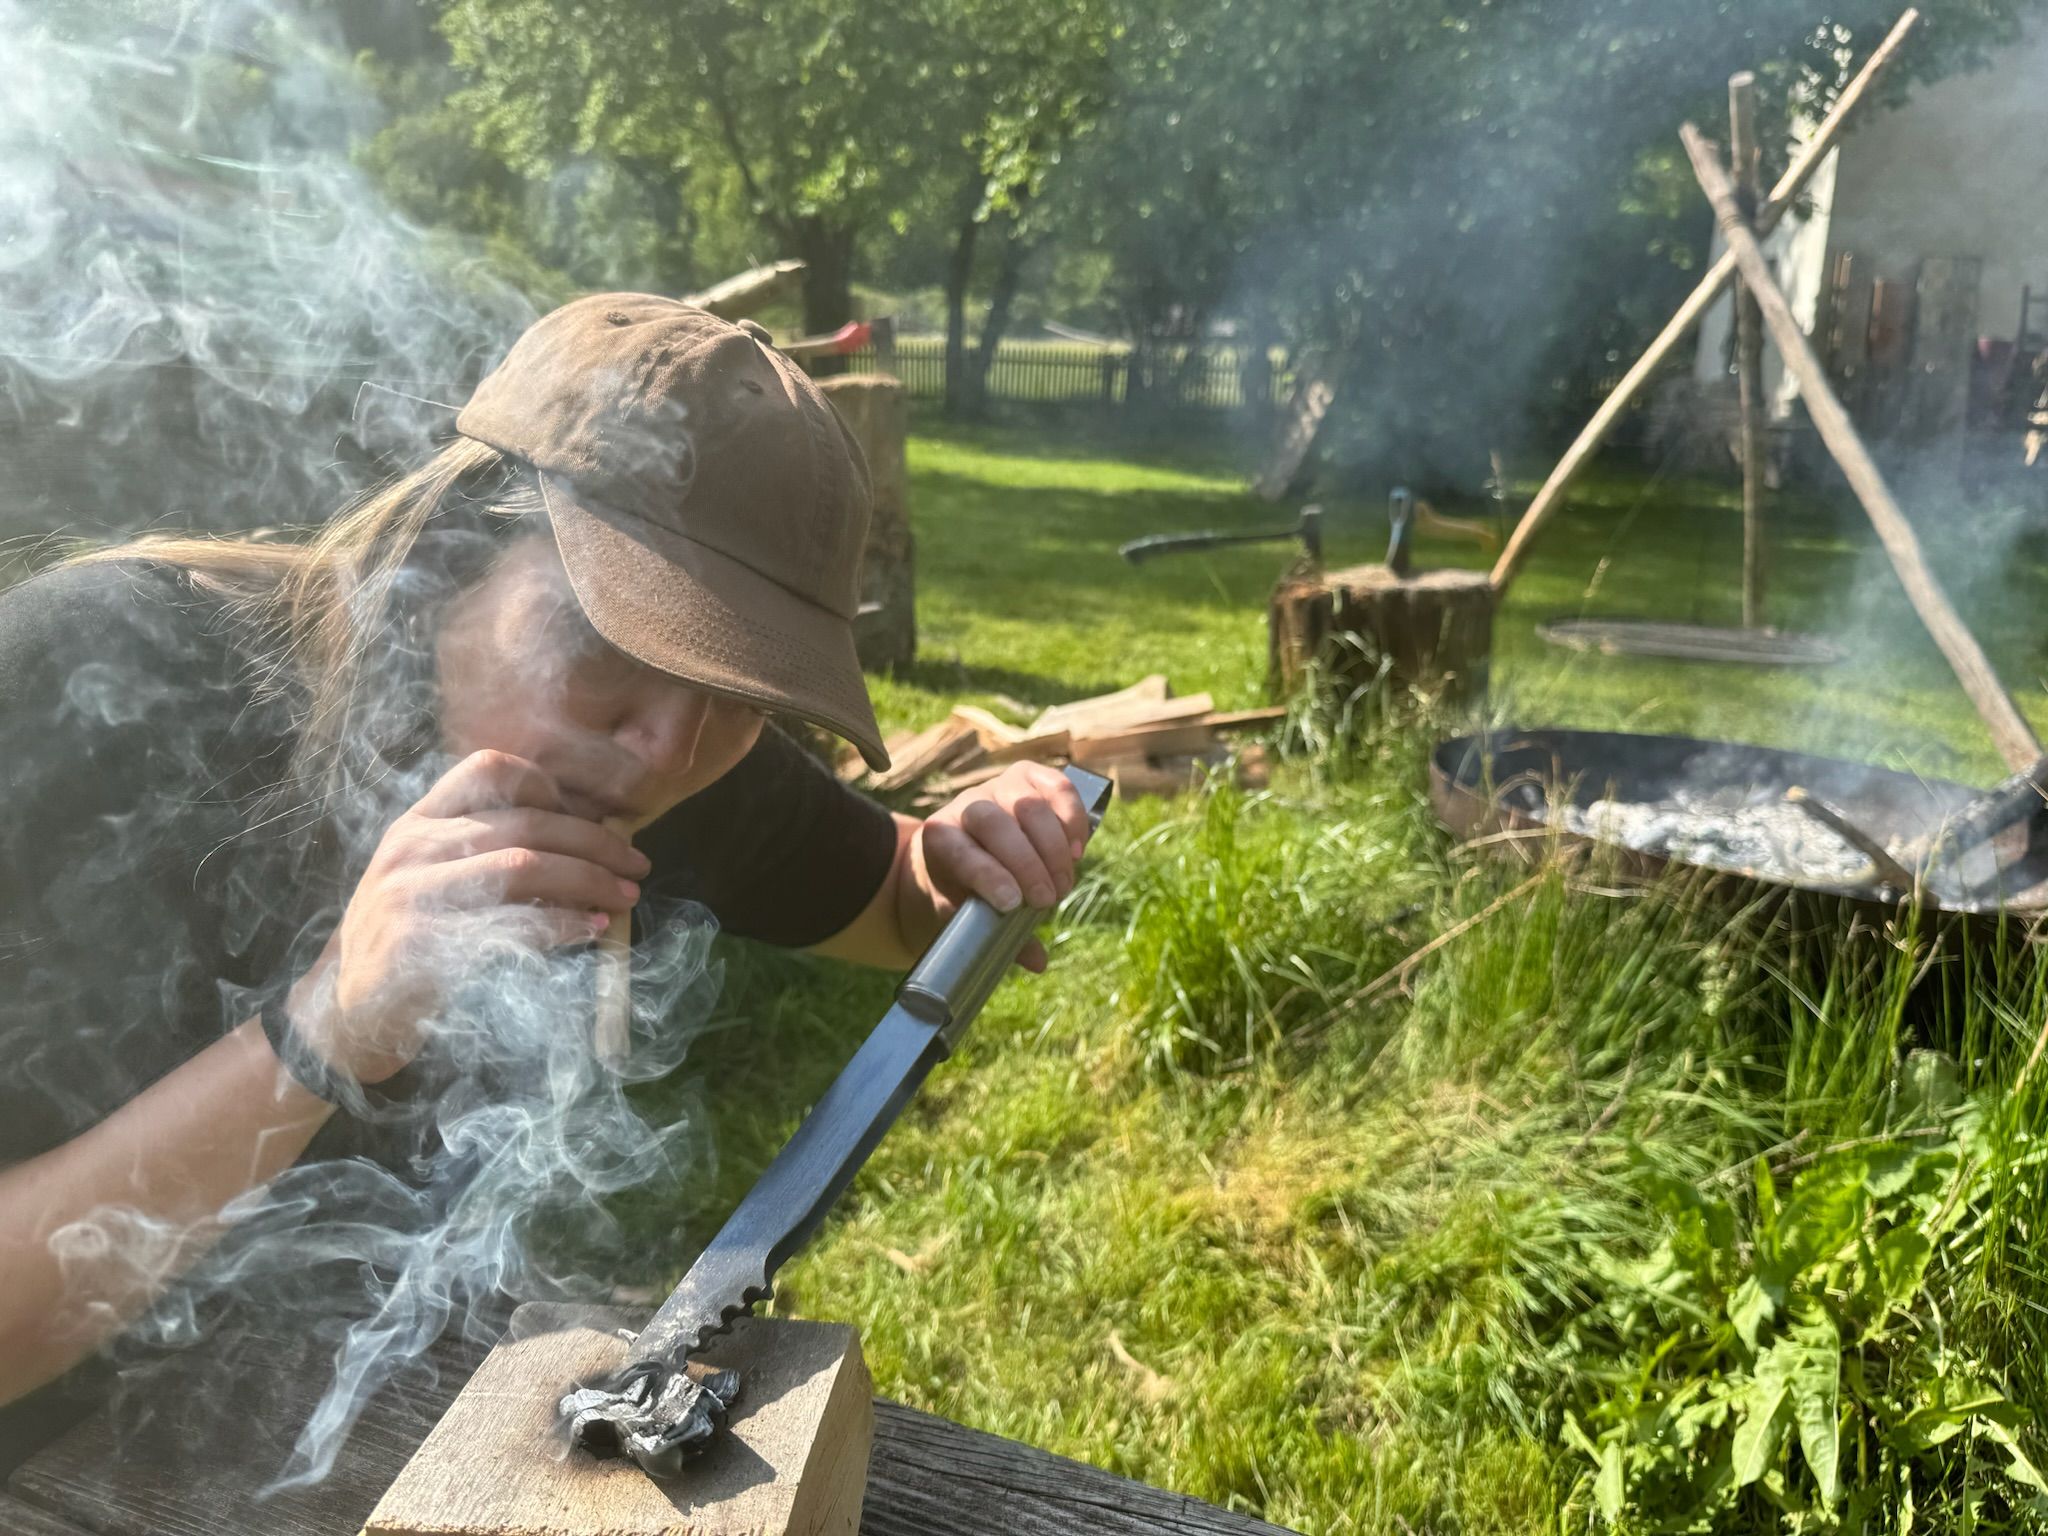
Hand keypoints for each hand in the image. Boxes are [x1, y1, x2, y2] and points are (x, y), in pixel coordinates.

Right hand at [288, 750, 650, 1083]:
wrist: (345, 1011)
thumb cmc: (408, 940)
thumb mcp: (433, 880)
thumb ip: (486, 851)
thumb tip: (584, 839)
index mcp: (418, 822)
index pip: (488, 769)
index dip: (549, 787)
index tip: (589, 821)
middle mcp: (412, 848)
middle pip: (524, 824)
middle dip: (594, 843)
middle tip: (637, 866)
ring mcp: (412, 895)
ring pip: (522, 866)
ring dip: (587, 880)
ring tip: (624, 897)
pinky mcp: (422, 945)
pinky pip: (509, 924)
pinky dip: (561, 925)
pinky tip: (590, 929)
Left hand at [906, 762, 1096, 972]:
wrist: (966, 846)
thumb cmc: (965, 888)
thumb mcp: (968, 916)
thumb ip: (998, 936)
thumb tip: (1037, 962)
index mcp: (938, 841)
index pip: (960, 852)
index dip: (988, 876)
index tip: (1013, 904)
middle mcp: (964, 807)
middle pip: (994, 823)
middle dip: (1027, 865)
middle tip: (1049, 900)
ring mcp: (996, 787)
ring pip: (1026, 804)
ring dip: (1053, 847)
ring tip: (1064, 882)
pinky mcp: (1026, 776)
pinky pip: (1054, 784)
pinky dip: (1071, 815)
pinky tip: (1077, 849)